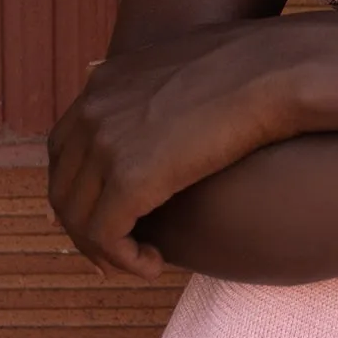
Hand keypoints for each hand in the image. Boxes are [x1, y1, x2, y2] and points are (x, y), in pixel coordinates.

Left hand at [49, 30, 308, 279]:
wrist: (274, 73)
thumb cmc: (255, 71)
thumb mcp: (190, 72)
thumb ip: (164, 94)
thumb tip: (174, 115)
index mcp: (103, 85)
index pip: (64, 150)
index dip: (79, 192)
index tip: (105, 219)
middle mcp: (93, 111)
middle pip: (63, 187)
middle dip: (83, 229)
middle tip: (115, 257)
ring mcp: (105, 143)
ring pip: (78, 218)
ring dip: (104, 251)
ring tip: (140, 265)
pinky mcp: (128, 178)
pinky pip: (105, 235)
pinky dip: (124, 259)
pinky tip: (154, 266)